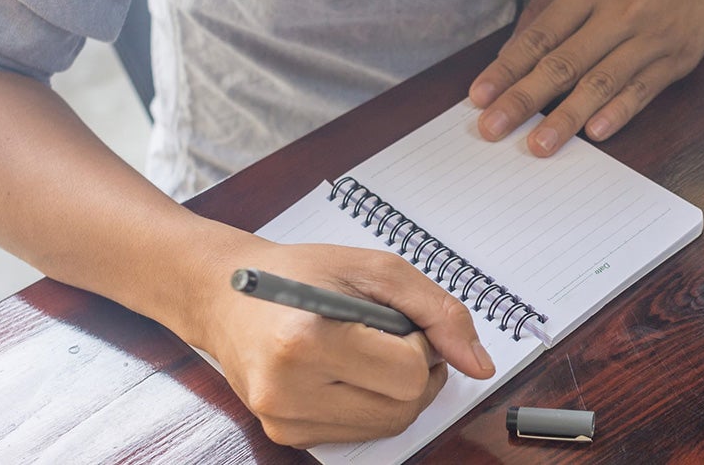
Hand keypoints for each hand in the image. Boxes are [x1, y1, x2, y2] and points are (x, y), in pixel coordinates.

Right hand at [199, 239, 495, 447]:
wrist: (224, 294)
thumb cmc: (298, 273)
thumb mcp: (373, 269)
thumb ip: (436, 310)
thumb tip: (479, 363)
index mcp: (305, 339)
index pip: (409, 372)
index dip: (419, 344)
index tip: (395, 321)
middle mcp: (288, 388)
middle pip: (404, 407)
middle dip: (413, 370)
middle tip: (388, 336)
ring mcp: (285, 418)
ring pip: (387, 425)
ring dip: (395, 389)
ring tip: (366, 350)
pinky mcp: (286, 434)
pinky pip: (360, 433)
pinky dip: (369, 402)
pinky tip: (345, 370)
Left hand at [469, 0, 703, 155]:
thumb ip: (546, 3)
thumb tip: (512, 49)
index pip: (539, 36)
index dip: (507, 69)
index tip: (480, 96)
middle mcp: (618, 11)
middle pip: (563, 63)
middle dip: (523, 99)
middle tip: (493, 128)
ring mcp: (649, 37)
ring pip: (601, 82)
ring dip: (567, 117)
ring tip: (540, 144)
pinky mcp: (676, 58)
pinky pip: (643, 90)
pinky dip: (619, 112)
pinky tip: (596, 132)